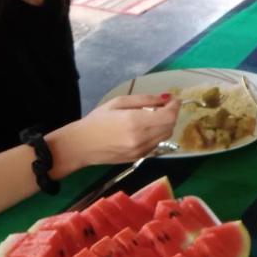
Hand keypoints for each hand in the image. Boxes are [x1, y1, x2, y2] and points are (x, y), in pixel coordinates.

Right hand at [51, 94, 179, 172]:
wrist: (81, 146)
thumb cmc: (97, 120)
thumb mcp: (119, 102)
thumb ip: (144, 100)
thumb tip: (164, 98)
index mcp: (136, 122)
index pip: (168, 116)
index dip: (175, 106)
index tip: (173, 99)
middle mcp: (141, 138)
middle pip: (170, 127)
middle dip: (171, 115)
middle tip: (164, 106)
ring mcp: (140, 151)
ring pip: (165, 137)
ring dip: (165, 125)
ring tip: (154, 116)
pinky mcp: (138, 158)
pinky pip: (156, 145)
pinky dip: (157, 135)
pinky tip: (145, 129)